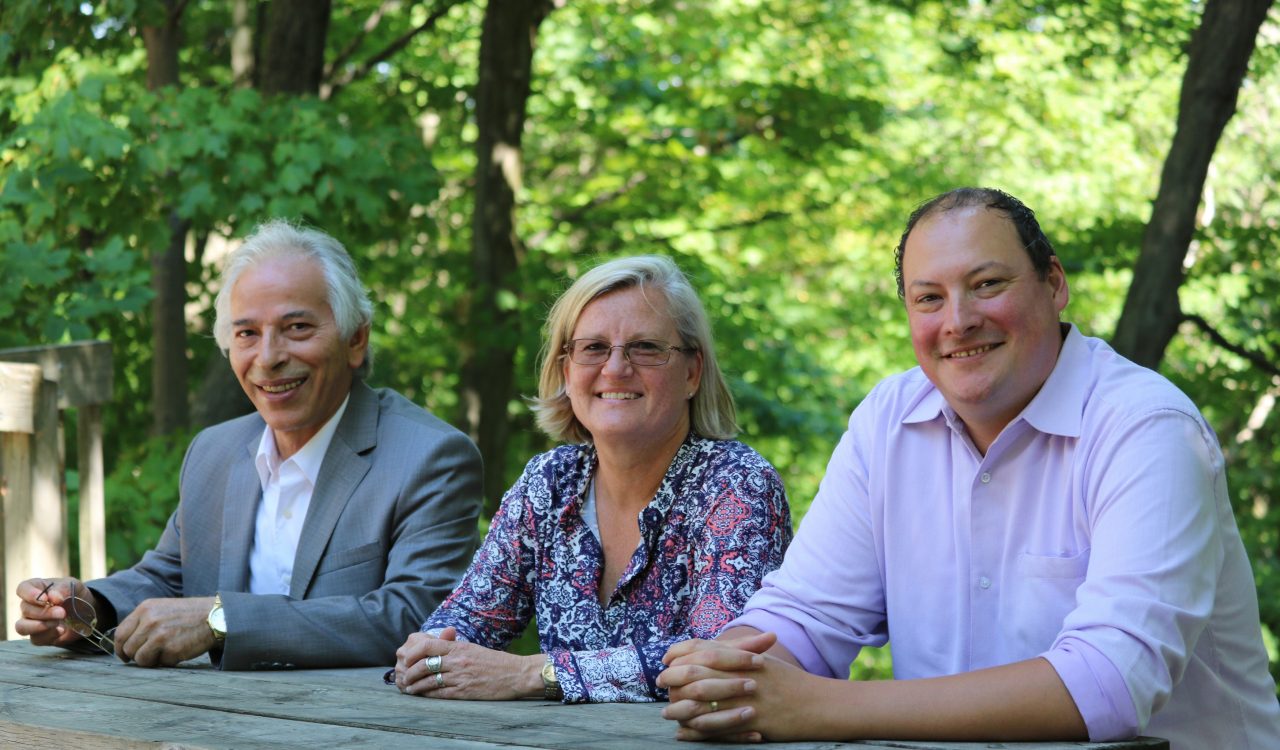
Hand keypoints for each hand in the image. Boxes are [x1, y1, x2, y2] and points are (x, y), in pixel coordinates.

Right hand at [15, 577, 100, 647]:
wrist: (86, 611)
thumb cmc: (75, 594)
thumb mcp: (73, 586)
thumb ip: (63, 588)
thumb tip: (52, 597)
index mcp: (35, 588)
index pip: (23, 589)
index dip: (30, 594)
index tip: (45, 599)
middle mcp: (29, 605)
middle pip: (25, 609)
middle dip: (44, 612)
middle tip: (62, 612)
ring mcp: (31, 622)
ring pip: (22, 627)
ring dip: (39, 626)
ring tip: (58, 623)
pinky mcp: (39, 636)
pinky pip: (36, 639)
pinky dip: (49, 635)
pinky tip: (61, 631)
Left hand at [113, 597, 216, 666]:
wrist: (215, 616)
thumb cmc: (189, 615)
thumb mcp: (162, 609)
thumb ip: (143, 622)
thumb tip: (126, 643)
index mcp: (145, 609)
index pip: (120, 633)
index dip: (120, 648)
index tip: (125, 655)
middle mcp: (149, 621)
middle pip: (128, 648)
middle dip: (137, 655)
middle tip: (151, 654)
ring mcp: (159, 635)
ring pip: (140, 659)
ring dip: (151, 660)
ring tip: (166, 651)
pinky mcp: (170, 648)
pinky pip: (159, 663)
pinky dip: (167, 661)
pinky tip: (178, 650)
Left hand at [394, 627, 543, 699]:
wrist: (516, 674)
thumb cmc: (495, 661)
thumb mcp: (473, 649)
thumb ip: (454, 647)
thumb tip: (434, 647)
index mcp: (459, 647)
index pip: (428, 645)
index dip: (413, 652)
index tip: (406, 658)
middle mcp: (458, 661)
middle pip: (423, 665)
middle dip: (409, 672)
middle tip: (404, 676)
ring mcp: (460, 677)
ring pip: (428, 681)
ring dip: (415, 685)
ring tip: (409, 688)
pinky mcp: (465, 692)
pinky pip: (439, 694)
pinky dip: (427, 695)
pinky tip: (421, 695)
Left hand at [660, 631, 816, 741]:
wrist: (817, 703)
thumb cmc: (789, 682)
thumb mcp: (764, 661)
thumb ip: (737, 654)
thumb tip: (709, 649)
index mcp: (743, 658)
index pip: (703, 648)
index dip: (681, 652)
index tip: (666, 659)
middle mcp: (741, 674)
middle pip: (697, 672)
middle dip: (673, 678)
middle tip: (660, 682)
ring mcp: (745, 698)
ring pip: (702, 702)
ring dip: (680, 707)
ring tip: (666, 711)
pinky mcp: (751, 721)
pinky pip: (717, 727)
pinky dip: (697, 731)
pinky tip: (684, 732)